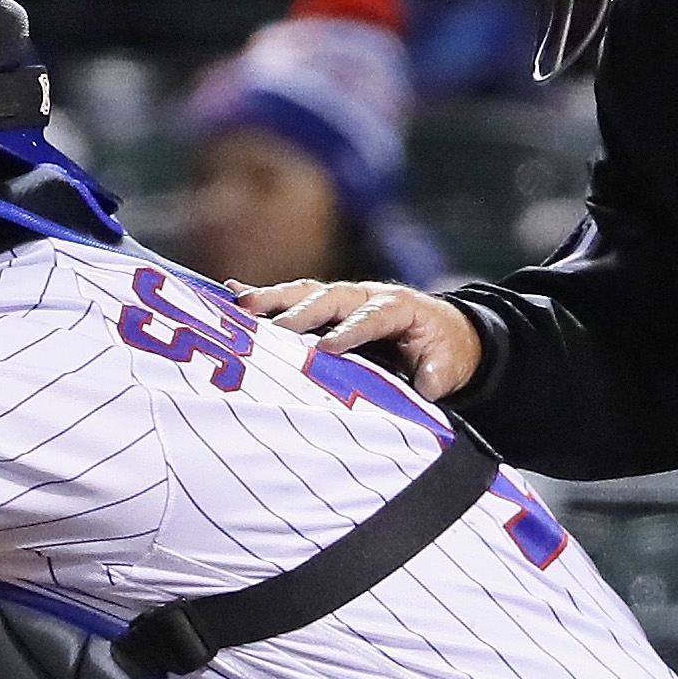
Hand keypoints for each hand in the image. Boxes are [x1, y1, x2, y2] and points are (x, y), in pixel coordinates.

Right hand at [228, 280, 483, 403]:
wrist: (437, 331)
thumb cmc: (440, 350)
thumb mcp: (448, 366)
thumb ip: (437, 375)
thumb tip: (426, 385)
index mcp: (396, 308)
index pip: (371, 317)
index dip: (351, 331)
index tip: (328, 348)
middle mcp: (364, 296)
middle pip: (329, 298)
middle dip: (301, 313)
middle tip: (273, 330)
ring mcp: (339, 300)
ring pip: (304, 294)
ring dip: (272, 299)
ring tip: (241, 306)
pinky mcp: (321, 309)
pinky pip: (288, 300)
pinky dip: (260, 296)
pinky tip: (229, 293)